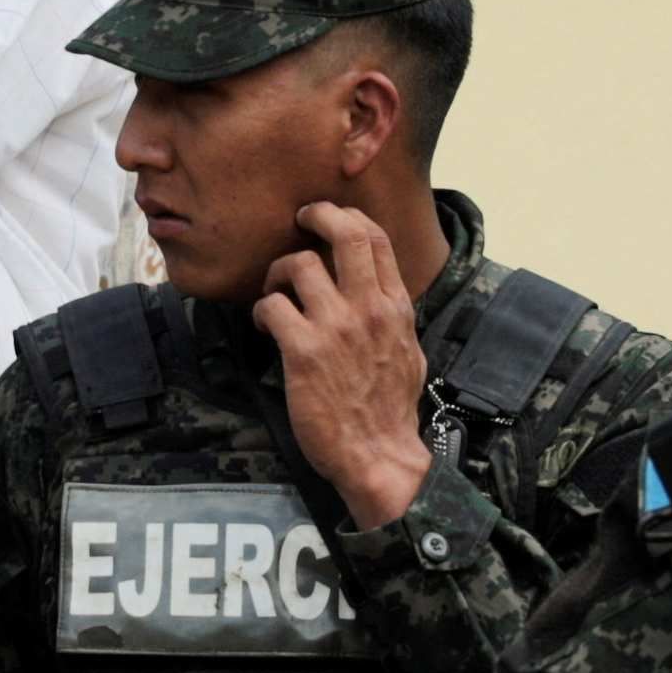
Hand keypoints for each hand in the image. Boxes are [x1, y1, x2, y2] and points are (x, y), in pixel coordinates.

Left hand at [255, 205, 432, 525]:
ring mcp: (336, 328)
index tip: (326, 218)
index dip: (346, 216)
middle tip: (299, 222)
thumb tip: (378, 292)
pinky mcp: (303, 352)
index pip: (376, 238)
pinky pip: (272, 306)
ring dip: (278, 274)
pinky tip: (265, 328)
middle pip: (345, 233)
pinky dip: (262, 311)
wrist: (378, 457)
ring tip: (275, 295)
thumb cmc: (390, 411)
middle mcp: (368, 309)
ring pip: (298, 265)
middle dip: (316, 216)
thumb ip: (392, 316)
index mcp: (395, 307)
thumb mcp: (409, 352)